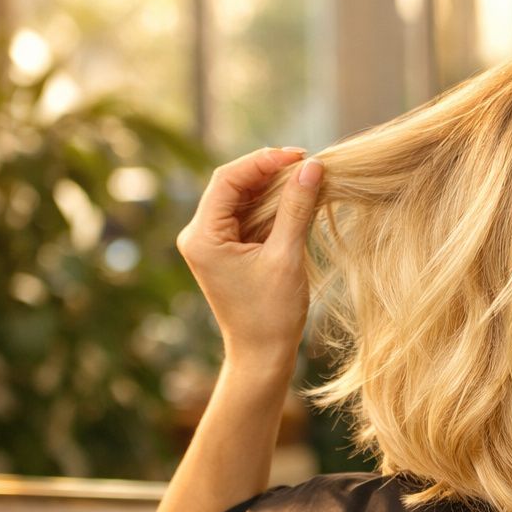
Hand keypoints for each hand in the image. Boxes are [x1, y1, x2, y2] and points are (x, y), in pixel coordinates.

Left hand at [176, 147, 323, 371]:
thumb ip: (297, 209)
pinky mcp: (228, 250)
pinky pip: (249, 217)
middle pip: (233, 185)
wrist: (262, 355)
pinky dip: (273, 207)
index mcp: (202, 236)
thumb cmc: (272, 313)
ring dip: (274, 188)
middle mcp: (199, 234)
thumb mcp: (287, 257)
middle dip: (270, 173)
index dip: (262, 161)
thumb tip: (311, 167)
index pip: (227, 180)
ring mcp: (213, 242)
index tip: (299, 156)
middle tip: (308, 165)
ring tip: (308, 181)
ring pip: (243, 199)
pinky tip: (298, 202)